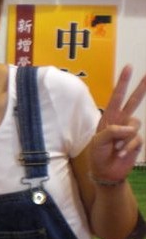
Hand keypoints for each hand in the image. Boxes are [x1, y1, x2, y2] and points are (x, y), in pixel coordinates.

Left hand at [90, 65, 145, 182]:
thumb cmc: (98, 154)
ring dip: (124, 138)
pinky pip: (136, 140)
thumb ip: (112, 131)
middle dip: (140, 88)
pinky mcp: (137, 141)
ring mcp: (130, 131)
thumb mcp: (98, 141)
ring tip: (115, 147)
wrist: (105, 171)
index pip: (116, 96)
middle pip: (133, 101)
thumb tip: (129, 128)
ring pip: (135, 124)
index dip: (123, 82)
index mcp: (108, 116)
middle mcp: (120, 121)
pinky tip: (121, 153)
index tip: (128, 67)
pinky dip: (128, 147)